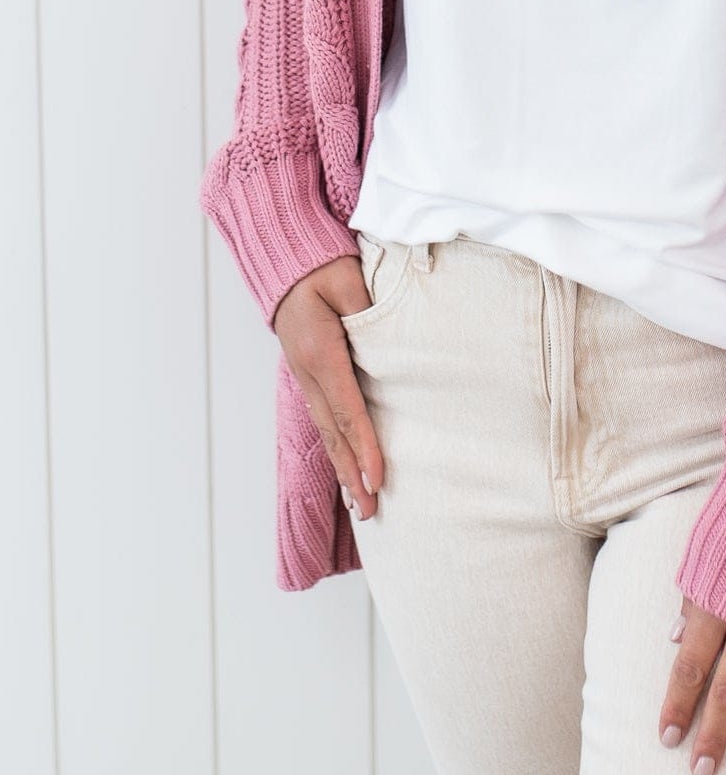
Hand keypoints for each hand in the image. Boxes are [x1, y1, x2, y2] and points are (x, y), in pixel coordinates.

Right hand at [274, 257, 383, 520]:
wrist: (287, 263)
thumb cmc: (323, 267)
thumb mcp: (349, 279)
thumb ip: (368, 310)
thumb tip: (388, 342)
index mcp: (320, 351)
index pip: (348, 407)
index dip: (364, 445)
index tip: (378, 478)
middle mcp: (307, 371)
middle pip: (334, 431)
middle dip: (353, 473)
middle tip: (371, 511)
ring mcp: (304, 376)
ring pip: (327, 430)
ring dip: (343, 468)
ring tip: (360, 505)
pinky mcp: (308, 376)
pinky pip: (324, 418)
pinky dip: (337, 447)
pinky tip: (347, 468)